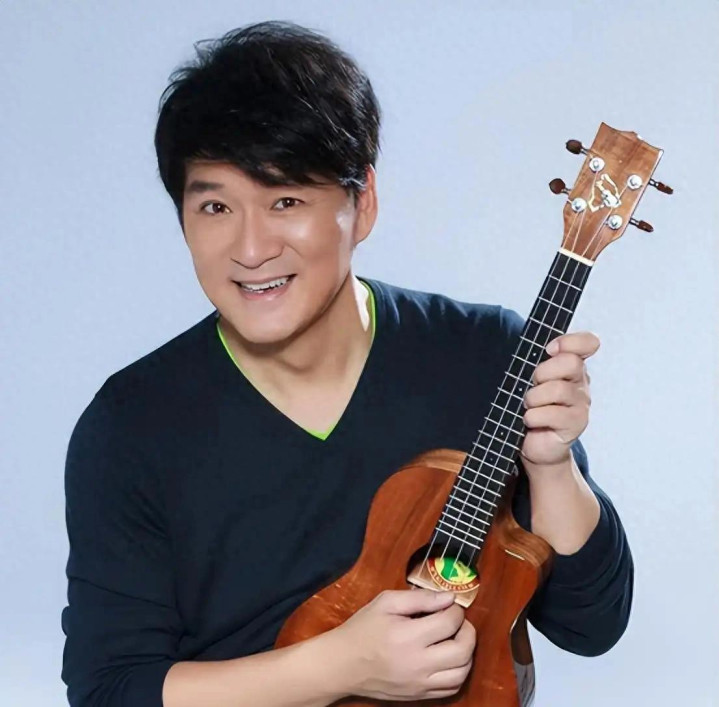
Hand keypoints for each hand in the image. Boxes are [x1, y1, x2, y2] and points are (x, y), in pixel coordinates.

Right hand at [325, 588, 475, 700]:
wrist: (343, 664)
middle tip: (459, 622)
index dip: (456, 610)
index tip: (450, 605)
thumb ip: (419, 597)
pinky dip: (458, 673)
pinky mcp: (418, 696)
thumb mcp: (385, 602)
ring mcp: (419, 683)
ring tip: (456, 639)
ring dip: (467, 654)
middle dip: (468, 631)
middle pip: (462, 651)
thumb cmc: (363, 629)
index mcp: (407, 636)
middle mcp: (417, 663)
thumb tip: (448, 597)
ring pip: (461, 674)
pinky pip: (451, 689)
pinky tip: (449, 659)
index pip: (449, 623)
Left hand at [520, 331, 598, 467]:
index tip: (549, 350)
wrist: (537, 444)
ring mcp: (581, 403)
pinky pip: (552, 414)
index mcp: (571, 367)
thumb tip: (539, 350)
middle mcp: (580, 382)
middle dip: (543, 372)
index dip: (569, 342)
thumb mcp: (531, 380)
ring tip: (529, 407)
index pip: (587, 343)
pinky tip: (531, 421)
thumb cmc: (533, 407)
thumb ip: (536, 362)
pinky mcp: (576, 424)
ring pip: (558, 389)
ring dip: (534, 398)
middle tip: (532, 385)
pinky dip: (534, 417)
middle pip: (570, 362)